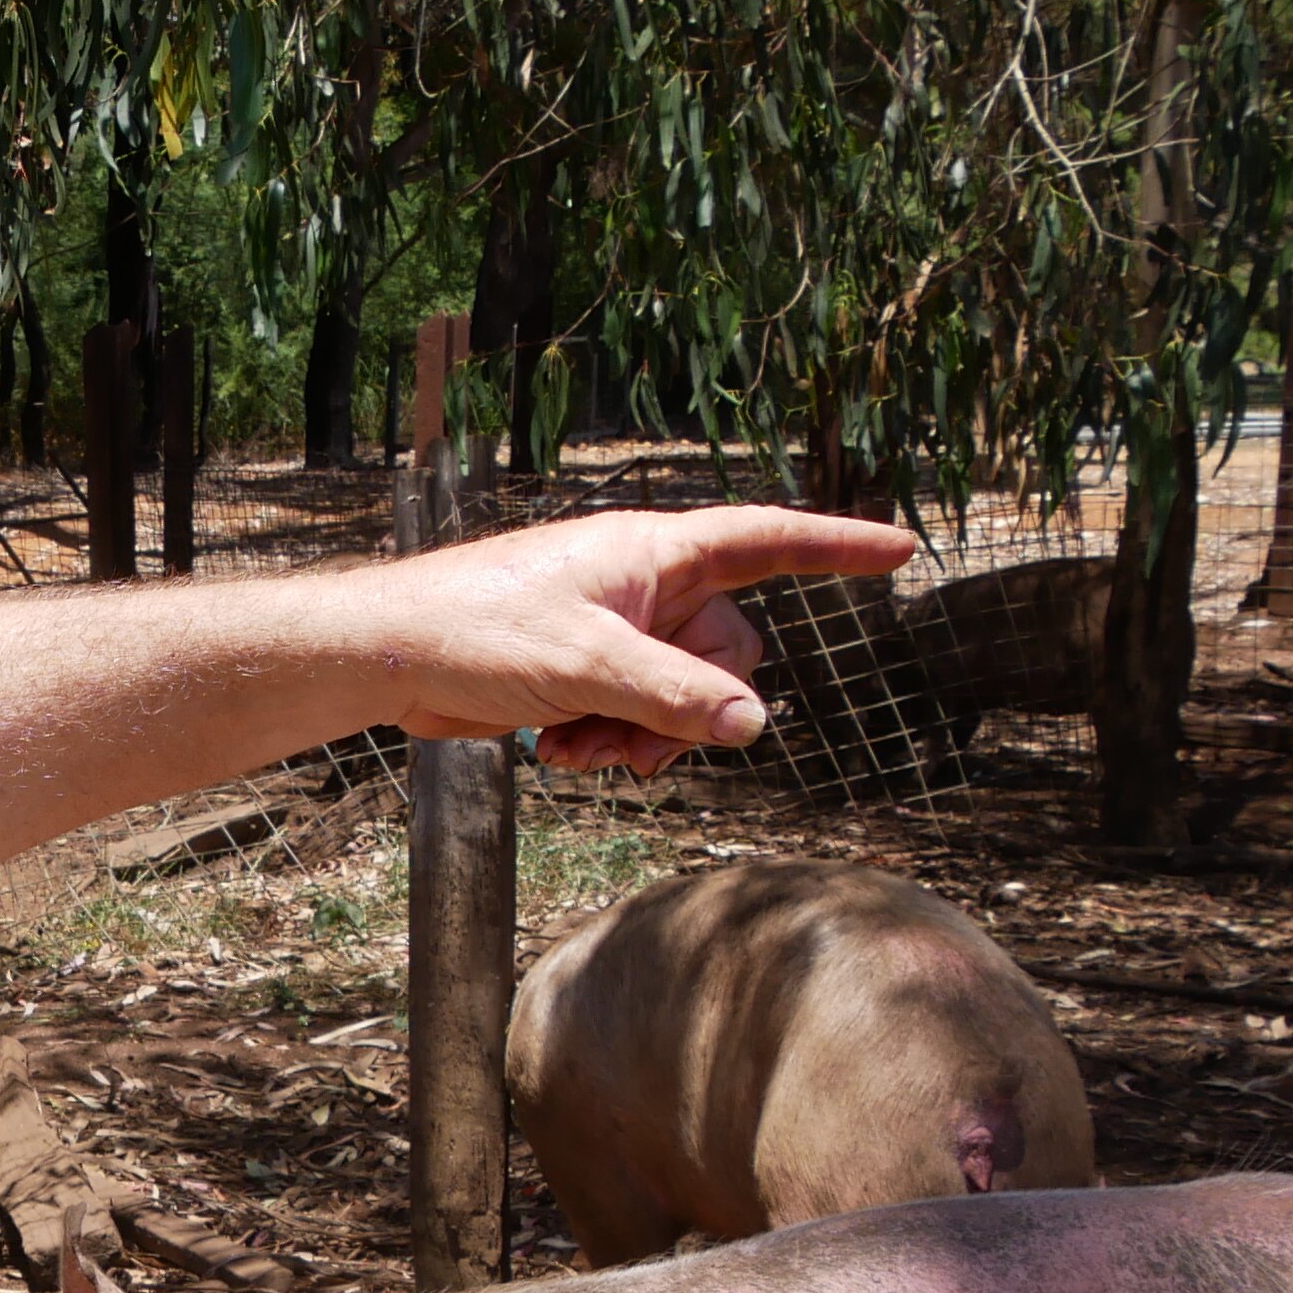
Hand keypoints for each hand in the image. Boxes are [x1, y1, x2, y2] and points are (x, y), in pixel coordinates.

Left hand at [366, 507, 922, 771]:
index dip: (838, 546)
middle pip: (729, 652)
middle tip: (633, 744)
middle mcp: (644, 584)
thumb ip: (675, 696)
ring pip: (684, 696)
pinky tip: (558, 754)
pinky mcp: (585, 671)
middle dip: (695, 709)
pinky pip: (640, 714)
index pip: (768, 538)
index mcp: (653, 552)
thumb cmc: (475, 629)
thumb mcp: (587, 665)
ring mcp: (616, 629)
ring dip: (648, 738)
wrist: (389, 656)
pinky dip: (614, 742)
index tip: (902, 548)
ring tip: (582, 752)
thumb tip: (753, 725)